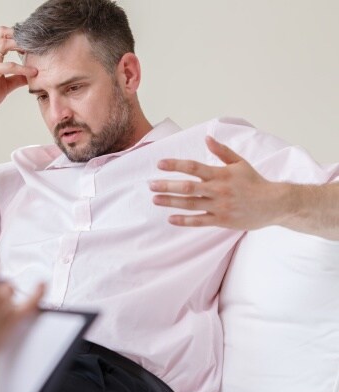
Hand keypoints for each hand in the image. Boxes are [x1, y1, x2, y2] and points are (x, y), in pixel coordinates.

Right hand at [0, 27, 37, 118]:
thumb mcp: (6, 86)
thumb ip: (17, 79)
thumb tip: (32, 76)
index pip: (4, 37)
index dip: (18, 36)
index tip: (33, 42)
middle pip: (2, 33)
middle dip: (19, 34)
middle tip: (36, 42)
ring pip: (3, 44)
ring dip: (20, 45)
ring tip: (36, 51)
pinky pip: (7, 66)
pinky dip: (22, 68)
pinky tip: (33, 72)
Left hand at [150, 136, 281, 229]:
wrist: (274, 204)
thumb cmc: (254, 181)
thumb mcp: (240, 163)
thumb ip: (222, 151)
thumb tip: (207, 138)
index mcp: (221, 174)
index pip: (193, 167)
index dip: (175, 165)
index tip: (159, 164)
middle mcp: (218, 190)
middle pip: (188, 187)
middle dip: (167, 185)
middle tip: (150, 184)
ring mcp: (220, 206)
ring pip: (190, 204)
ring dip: (171, 202)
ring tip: (155, 199)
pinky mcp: (222, 221)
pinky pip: (199, 221)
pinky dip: (184, 221)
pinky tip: (171, 219)